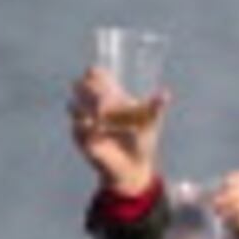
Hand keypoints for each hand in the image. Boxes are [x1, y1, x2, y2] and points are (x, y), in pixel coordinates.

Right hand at [67, 67, 162, 195]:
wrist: (135, 166)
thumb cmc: (142, 139)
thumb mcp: (151, 122)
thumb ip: (155, 108)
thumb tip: (165, 93)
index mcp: (112, 97)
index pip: (95, 77)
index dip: (94, 73)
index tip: (98, 73)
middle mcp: (95, 107)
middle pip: (80, 87)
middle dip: (89, 88)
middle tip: (105, 97)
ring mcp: (86, 122)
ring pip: (73, 106)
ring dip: (86, 106)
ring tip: (101, 113)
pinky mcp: (83, 139)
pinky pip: (77, 129)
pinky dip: (84, 126)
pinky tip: (94, 126)